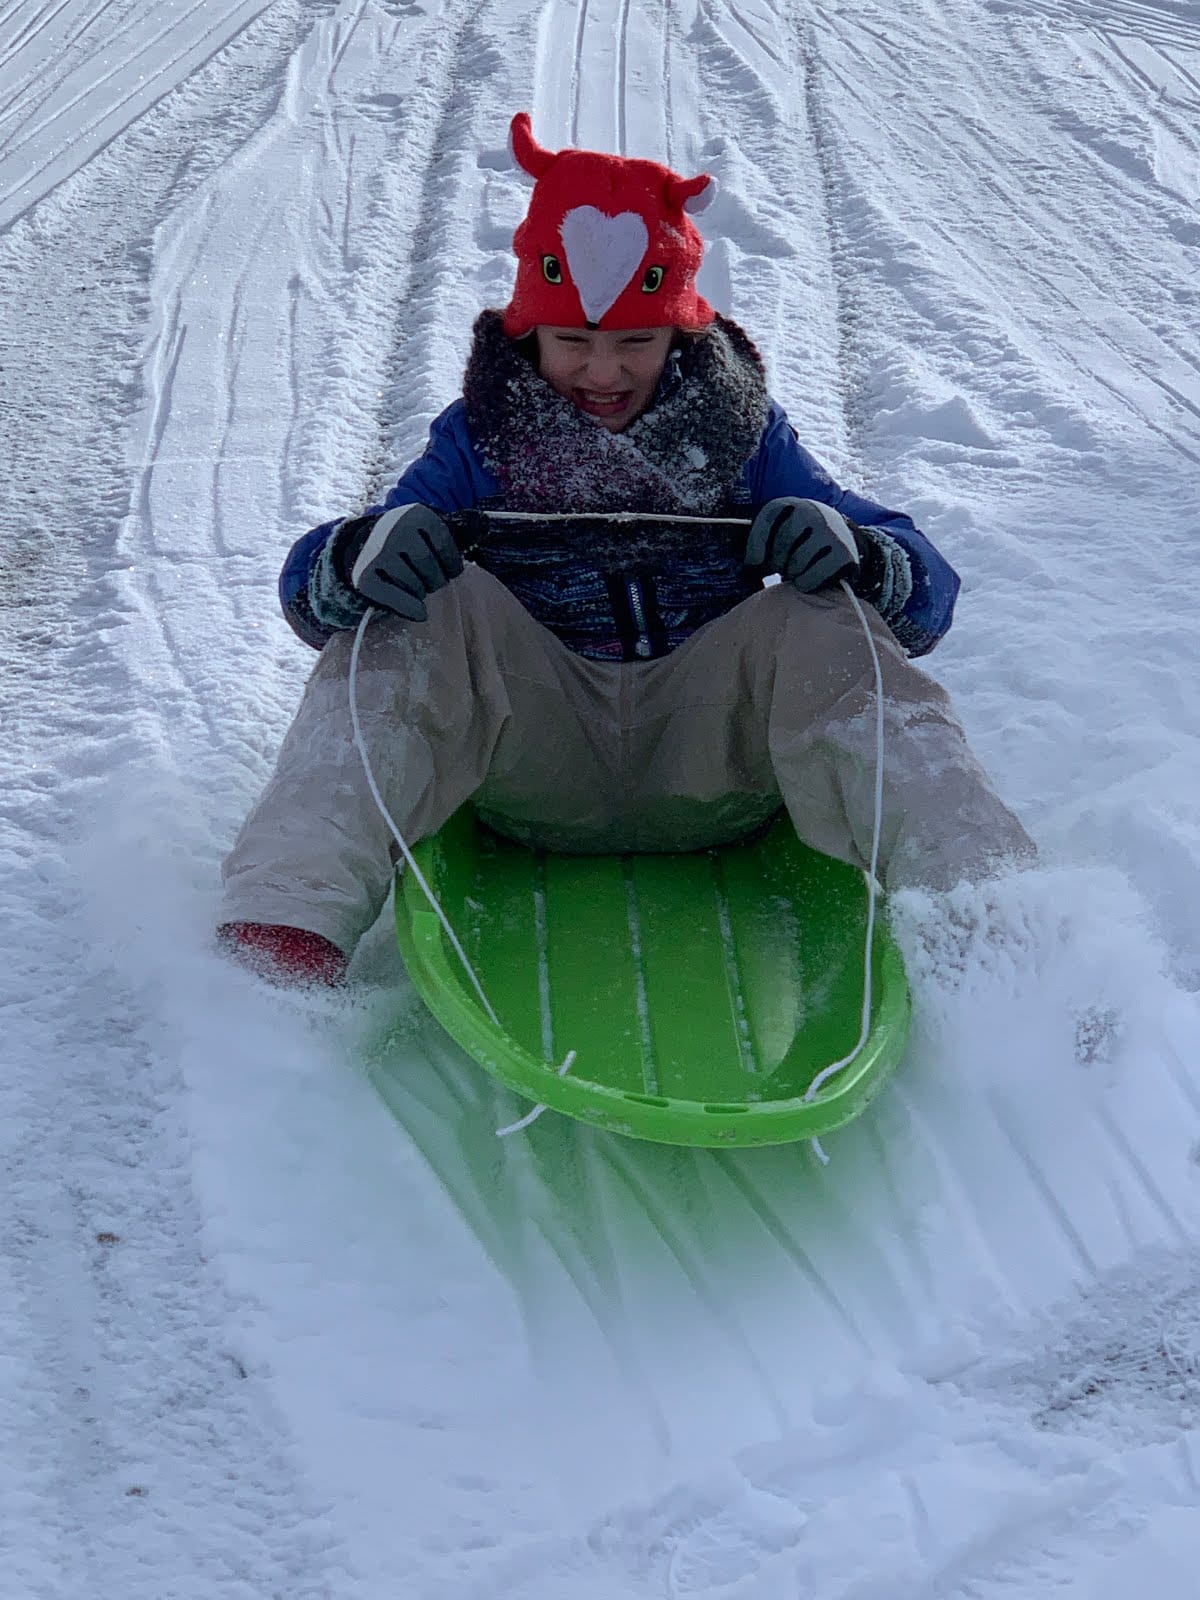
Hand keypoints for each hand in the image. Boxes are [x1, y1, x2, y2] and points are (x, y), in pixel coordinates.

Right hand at [339, 504, 463, 620]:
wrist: (363, 544)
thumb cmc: (408, 538)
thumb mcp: (432, 527)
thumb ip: (461, 528)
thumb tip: (485, 524)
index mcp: (417, 515)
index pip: (446, 546)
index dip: (452, 564)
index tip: (449, 569)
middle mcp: (396, 531)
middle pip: (431, 569)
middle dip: (435, 579)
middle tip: (428, 578)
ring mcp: (379, 554)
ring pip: (416, 585)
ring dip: (420, 590)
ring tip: (415, 584)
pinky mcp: (366, 576)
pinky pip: (397, 600)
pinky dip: (410, 608)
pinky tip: (418, 612)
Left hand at [745, 497, 860, 592]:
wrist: (842, 539)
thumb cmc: (799, 540)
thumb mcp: (779, 531)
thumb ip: (761, 542)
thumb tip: (747, 568)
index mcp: (791, 504)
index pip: (769, 518)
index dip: (757, 543)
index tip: (754, 563)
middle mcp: (812, 512)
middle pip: (783, 543)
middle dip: (777, 562)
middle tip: (782, 567)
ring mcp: (829, 531)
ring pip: (797, 562)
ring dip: (792, 573)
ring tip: (796, 570)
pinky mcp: (843, 552)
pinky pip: (813, 575)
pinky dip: (806, 583)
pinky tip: (806, 581)